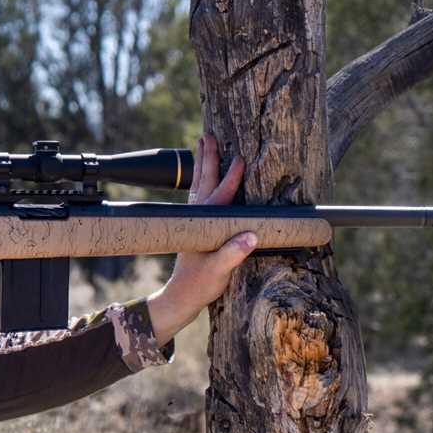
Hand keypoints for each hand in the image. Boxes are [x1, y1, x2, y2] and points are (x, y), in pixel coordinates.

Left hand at [146, 133, 255, 345]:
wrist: (181, 297)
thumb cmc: (199, 285)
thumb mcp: (218, 272)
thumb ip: (232, 254)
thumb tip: (250, 236)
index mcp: (203, 225)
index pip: (220, 196)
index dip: (231, 178)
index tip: (240, 159)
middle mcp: (195, 218)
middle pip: (203, 182)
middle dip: (207, 158)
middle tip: (208, 135)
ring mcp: (193, 221)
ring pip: (198, 186)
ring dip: (202, 165)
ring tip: (203, 144)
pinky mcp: (194, 226)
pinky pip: (199, 196)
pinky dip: (202, 181)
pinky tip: (204, 176)